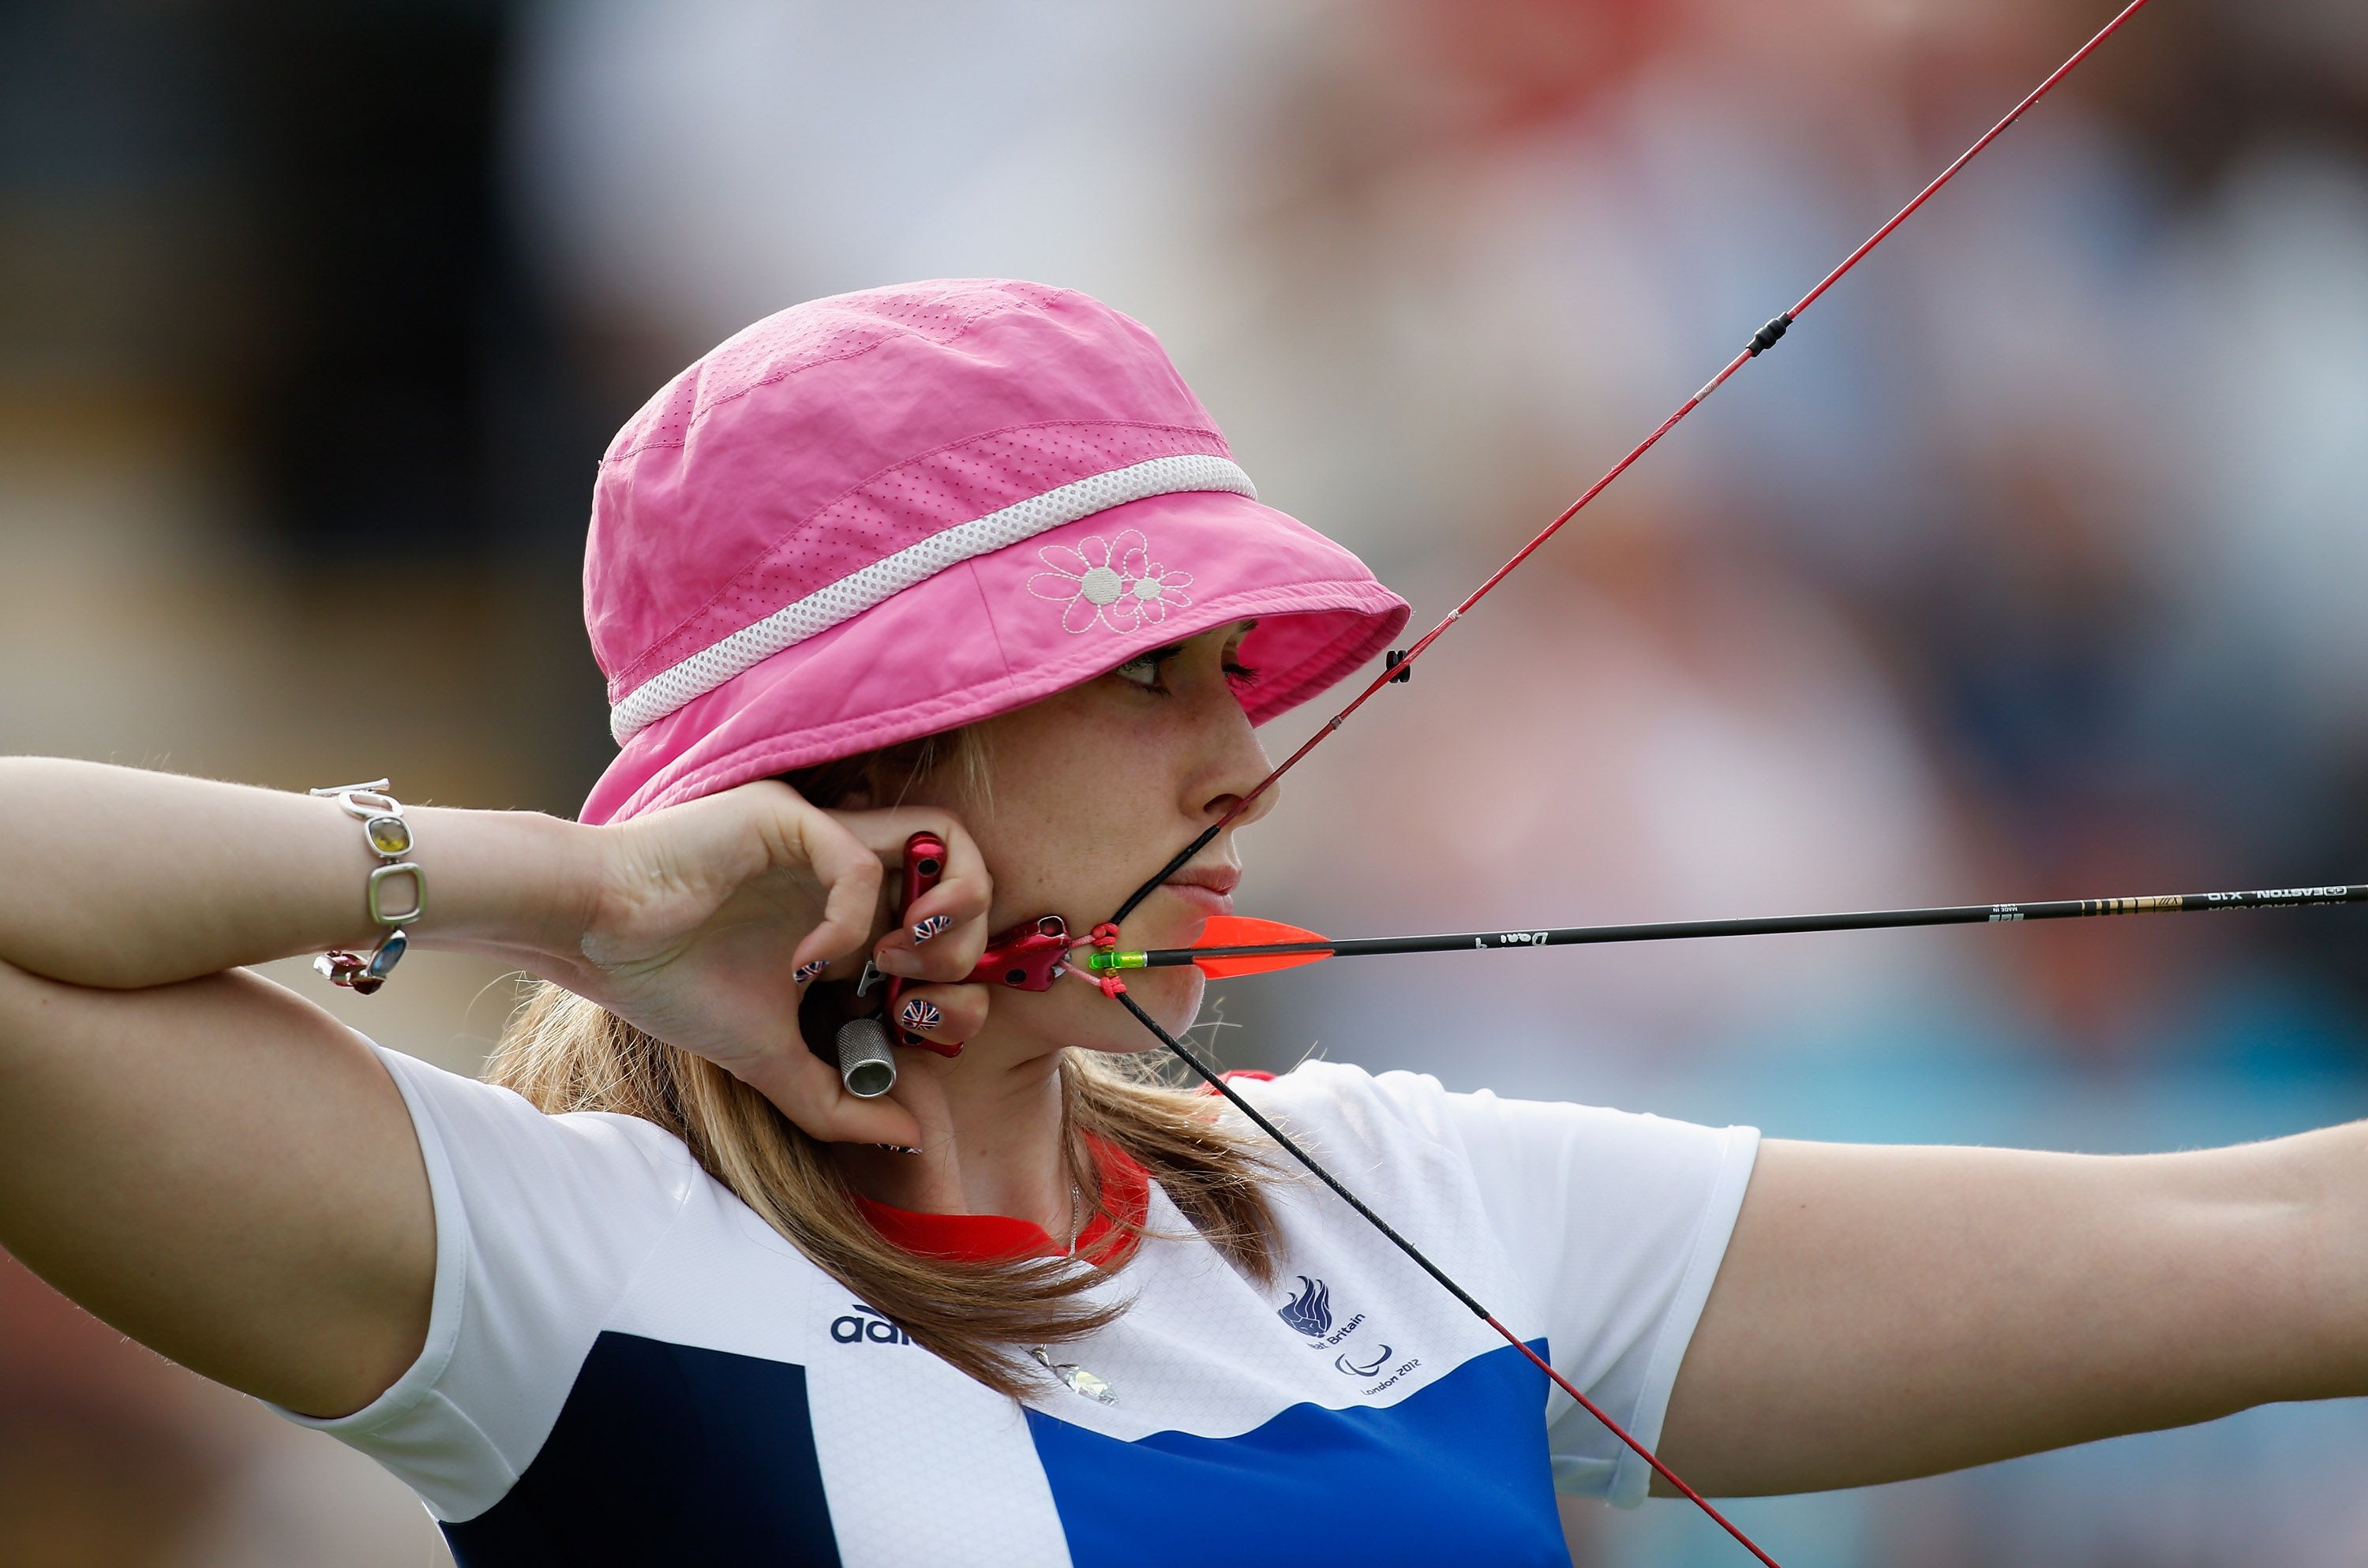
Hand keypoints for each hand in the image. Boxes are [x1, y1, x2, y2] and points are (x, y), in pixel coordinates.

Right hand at [560, 779, 992, 1145]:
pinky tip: (805, 964)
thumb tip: (910, 1134)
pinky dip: (851, 921)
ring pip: (946, 840)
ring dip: (942, 913)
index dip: (960, 982)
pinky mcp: (790, 817)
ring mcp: (826, 836)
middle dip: (964, 951)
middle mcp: (853, 868)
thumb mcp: (770, 1059)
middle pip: (972, 878)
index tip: (913, 1028)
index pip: (957, 925)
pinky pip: (859, 859)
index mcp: (858, 916)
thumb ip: (837, 1101)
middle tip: (911, 999)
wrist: (593, 943)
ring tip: (888, 966)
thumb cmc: (673, 986)